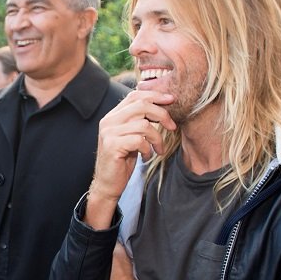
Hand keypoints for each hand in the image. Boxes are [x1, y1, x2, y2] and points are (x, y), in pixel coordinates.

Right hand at [86, 90, 176, 226]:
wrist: (107, 184)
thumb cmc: (123, 160)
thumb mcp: (132, 136)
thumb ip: (139, 121)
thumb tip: (161, 105)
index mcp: (112, 116)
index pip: (135, 96)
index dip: (155, 95)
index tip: (171, 100)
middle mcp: (108, 121)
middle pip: (141, 105)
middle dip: (162, 114)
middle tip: (172, 127)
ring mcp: (108, 133)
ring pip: (143, 124)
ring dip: (157, 138)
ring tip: (159, 148)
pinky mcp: (112, 145)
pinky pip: (139, 140)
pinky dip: (148, 149)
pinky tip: (147, 156)